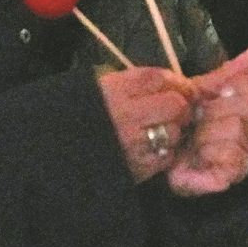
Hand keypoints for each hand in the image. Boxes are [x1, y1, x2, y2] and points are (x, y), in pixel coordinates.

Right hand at [100, 66, 195, 183]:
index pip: (160, 79)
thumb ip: (138, 83)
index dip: (177, 83)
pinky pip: (167, 156)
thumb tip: (177, 83)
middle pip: (175, 104)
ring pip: (174, 131)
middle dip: (180, 107)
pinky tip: (152, 149)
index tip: (181, 88)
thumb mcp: (106, 89)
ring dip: (172, 131)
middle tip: (174, 112)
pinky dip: (165, 152)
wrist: (66, 151)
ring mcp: (132, 143)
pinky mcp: (138, 167)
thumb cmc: (91, 116)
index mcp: (115, 90)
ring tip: (159, 132)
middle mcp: (125, 115)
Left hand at [167, 47, 247, 197]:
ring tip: (191, 139)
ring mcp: (242, 154)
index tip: (220, 90)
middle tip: (198, 116)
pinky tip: (195, 156)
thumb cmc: (182, 123)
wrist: (160, 156)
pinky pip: (230, 158)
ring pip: (238, 131)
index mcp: (245, 103)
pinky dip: (208, 154)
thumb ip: (226, 73)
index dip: (243, 84)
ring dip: (207, 133)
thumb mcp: (198, 93)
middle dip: (219, 109)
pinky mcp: (230, 176)